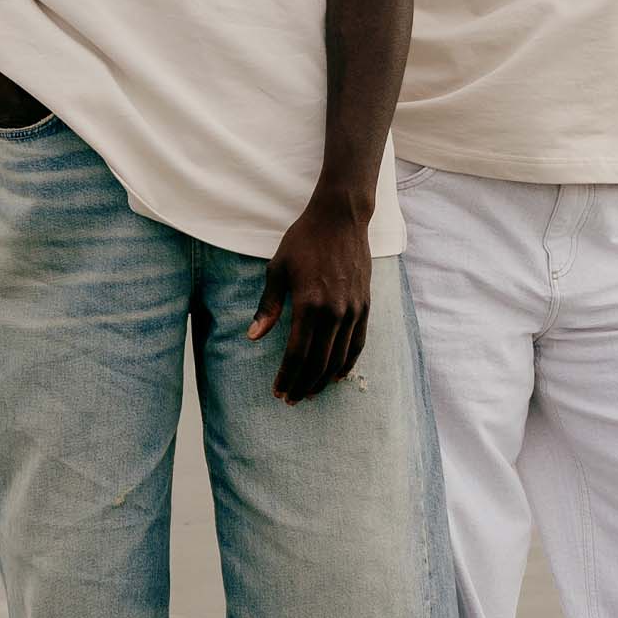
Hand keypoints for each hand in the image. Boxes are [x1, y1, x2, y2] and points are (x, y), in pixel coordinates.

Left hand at [246, 192, 371, 403]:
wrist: (340, 219)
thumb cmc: (304, 241)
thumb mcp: (277, 269)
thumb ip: (267, 306)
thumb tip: (253, 336)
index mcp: (309, 304)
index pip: (297, 354)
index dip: (287, 377)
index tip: (278, 392)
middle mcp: (333, 312)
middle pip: (318, 362)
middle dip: (303, 385)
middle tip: (291, 399)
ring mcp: (352, 310)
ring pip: (339, 357)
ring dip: (323, 379)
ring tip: (309, 392)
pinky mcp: (364, 305)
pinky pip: (358, 343)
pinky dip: (347, 363)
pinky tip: (336, 375)